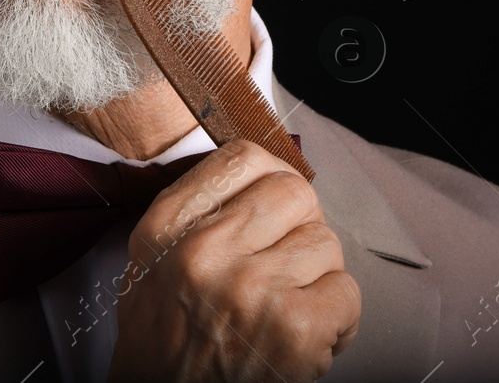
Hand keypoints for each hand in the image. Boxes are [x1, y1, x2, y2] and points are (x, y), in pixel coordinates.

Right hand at [107, 139, 360, 381]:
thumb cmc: (162, 341)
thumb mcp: (152, 261)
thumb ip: (196, 213)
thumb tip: (262, 174)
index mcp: (167, 227)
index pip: (243, 158)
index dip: (274, 177)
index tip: (277, 204)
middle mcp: (206, 251)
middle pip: (295, 192)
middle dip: (303, 226)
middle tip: (290, 261)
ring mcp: (253, 288)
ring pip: (326, 242)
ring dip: (319, 277)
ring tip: (291, 307)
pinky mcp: (294, 328)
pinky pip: (346, 292)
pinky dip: (338, 320)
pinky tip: (307, 337)